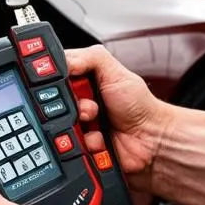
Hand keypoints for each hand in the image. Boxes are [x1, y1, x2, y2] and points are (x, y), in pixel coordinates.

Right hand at [65, 45, 170, 193]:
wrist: (153, 140)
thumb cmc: (139, 106)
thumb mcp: (117, 72)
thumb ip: (90, 58)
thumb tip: (63, 59)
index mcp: (83, 81)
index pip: (55, 77)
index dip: (54, 81)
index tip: (63, 84)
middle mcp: (78, 102)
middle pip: (51, 103)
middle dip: (70, 105)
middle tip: (89, 105)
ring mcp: (78, 125)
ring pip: (58, 126)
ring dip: (77, 125)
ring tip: (95, 122)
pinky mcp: (81, 146)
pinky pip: (68, 146)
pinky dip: (85, 142)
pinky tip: (100, 139)